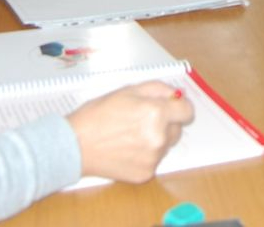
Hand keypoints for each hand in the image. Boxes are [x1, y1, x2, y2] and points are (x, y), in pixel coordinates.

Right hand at [67, 81, 194, 182]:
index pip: (187, 111)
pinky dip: (145, 155)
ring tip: (130, 135)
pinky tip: (126, 149)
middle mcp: (159, 137)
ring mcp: (153, 158)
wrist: (76, 145)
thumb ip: (157, 89)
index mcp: (156, 112)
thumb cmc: (98, 114)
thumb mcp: (127, 90)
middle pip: (177, 129)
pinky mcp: (146, 173)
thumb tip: (176, 95)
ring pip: (166, 145)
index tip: (173, 108)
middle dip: (166, 123)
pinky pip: (154, 160)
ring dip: (156, 139)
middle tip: (141, 120)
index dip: (180, 107)